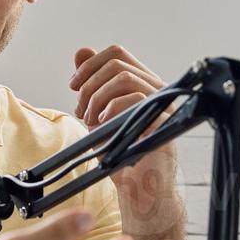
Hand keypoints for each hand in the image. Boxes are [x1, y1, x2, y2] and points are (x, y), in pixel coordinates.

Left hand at [70, 44, 180, 231]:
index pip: (117, 53)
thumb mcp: (99, 115)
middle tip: (82, 112)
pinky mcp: (165, 122)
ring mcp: (164, 104)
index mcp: (143, 83)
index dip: (90, 65)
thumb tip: (82, 51)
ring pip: (124, 78)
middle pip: (117, 63)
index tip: (73, 86)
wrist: (139, 189)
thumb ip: (92, 84)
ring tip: (92, 122)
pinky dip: (111, 110)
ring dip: (98, 98)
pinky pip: (137, 99)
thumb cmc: (121, 153)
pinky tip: (103, 127)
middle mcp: (157, 89)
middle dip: (90, 85)